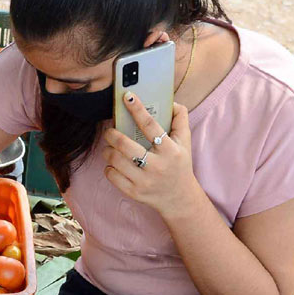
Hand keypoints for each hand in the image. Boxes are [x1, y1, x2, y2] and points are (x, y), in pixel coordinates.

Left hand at [102, 94, 200, 219]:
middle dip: (112, 134)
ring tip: (110, 147)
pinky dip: (109, 167)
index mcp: (170, 150)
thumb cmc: (179, 164)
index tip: (127, 97)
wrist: (178, 198)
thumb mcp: (185, 142)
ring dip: (108, 150)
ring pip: (115, 160)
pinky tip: (114, 164)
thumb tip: (171, 102)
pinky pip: (111, 175)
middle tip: (109, 131)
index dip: (137, 109)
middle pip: (125, 145)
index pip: (151, 126)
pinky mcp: (133, 192)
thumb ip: (180, 119)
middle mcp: (157, 166)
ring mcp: (144, 180)